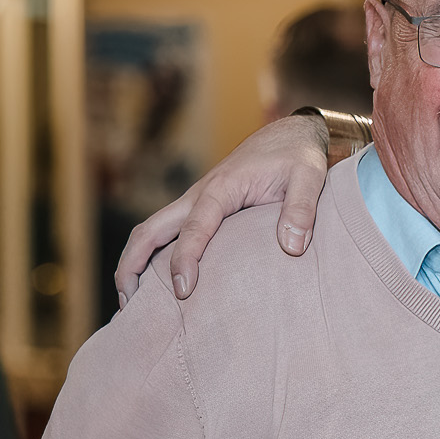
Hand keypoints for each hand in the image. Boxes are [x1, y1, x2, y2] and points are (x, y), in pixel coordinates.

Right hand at [114, 115, 329, 306]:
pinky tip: (157, 285)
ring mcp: (196, 202)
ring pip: (151, 231)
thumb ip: (301, 210)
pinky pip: (168, 233)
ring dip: (134, 263)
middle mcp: (199, 196)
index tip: (184, 291)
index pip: (195, 227)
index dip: (185, 259)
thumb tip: (292, 248)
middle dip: (133, 265)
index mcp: (222, 188)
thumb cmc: (298, 155)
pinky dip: (152, 256)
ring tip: (130, 303)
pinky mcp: (201, 209)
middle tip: (130, 305)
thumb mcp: (309, 177)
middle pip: (151, 230)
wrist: (290, 134)